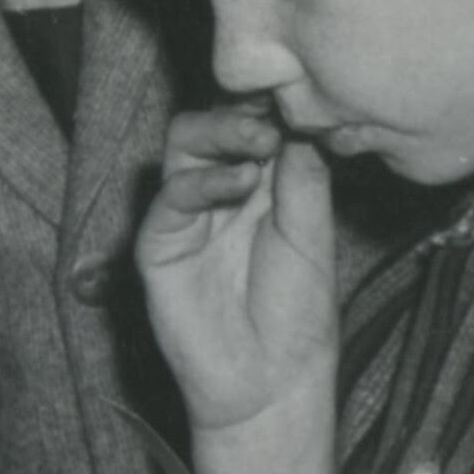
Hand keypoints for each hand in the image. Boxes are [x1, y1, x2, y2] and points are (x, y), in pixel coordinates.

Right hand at [134, 105, 338, 441]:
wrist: (270, 382)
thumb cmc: (296, 314)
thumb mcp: (313, 235)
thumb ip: (303, 177)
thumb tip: (297, 118)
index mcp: (262, 185)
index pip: (254, 123)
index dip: (269, 103)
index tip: (295, 91)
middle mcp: (220, 191)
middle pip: (212, 122)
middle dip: (241, 110)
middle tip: (271, 118)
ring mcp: (187, 215)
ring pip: (183, 143)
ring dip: (221, 130)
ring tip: (259, 140)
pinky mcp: (159, 243)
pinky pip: (172, 195)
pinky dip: (206, 179)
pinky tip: (241, 183)